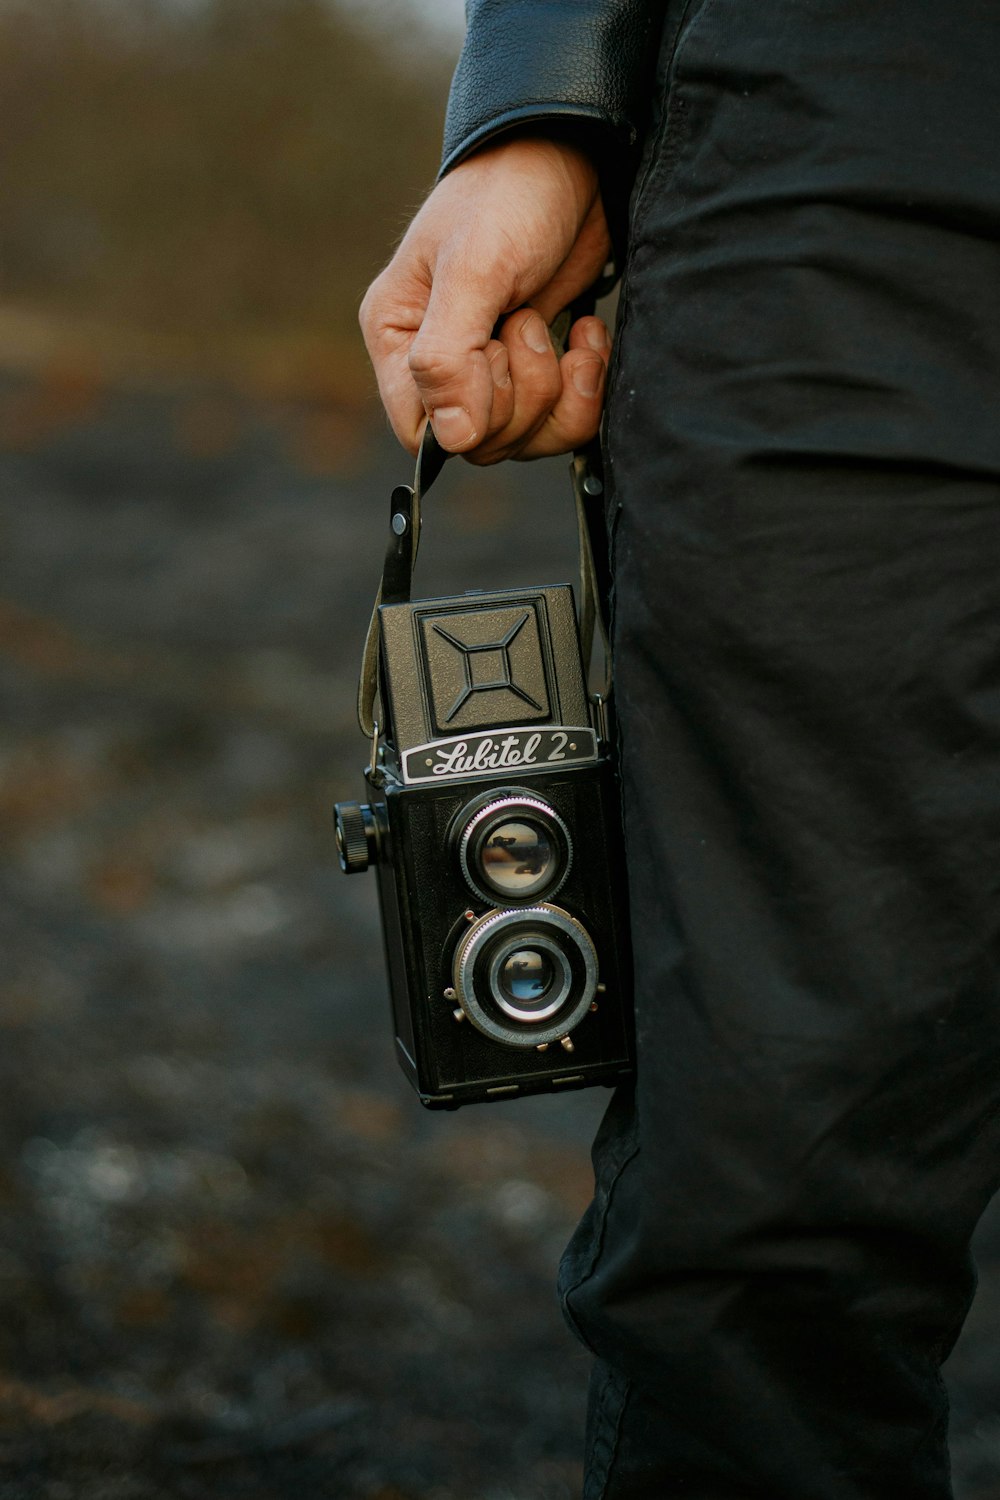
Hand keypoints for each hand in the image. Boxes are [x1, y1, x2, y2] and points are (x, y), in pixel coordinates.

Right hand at [359, 135, 612, 462]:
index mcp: (399, 338)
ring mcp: (492, 371)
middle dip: (522, 393)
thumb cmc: (507, 199)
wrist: (571, 158)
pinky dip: (586, 388)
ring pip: (524, 439)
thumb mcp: (473, 270)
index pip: (420, 430)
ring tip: (562, 330)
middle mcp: (439, 364)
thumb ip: (450, 357)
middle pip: (480, 441)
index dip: (468, 416)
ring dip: (558, 393)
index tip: (496, 356)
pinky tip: (586, 337)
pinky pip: (563, 423)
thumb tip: (451, 438)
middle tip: (528, 320)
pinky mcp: (540, 371)